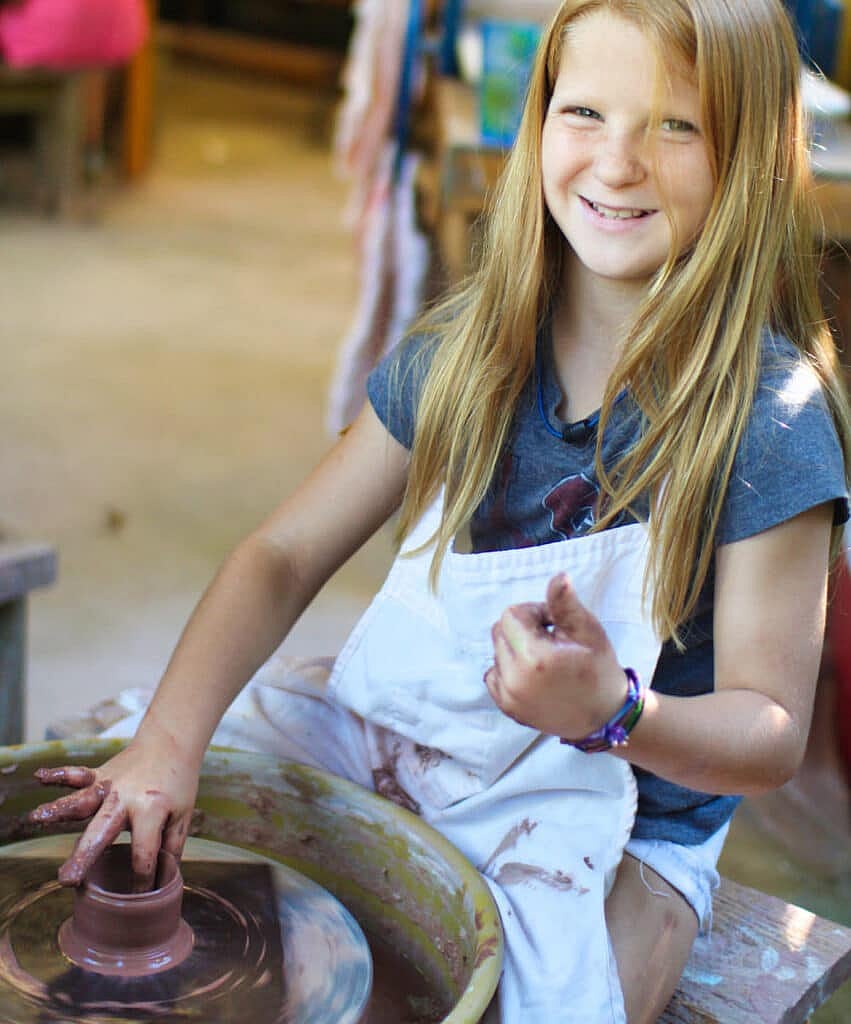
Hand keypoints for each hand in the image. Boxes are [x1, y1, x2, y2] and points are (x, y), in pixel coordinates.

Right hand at [28, 723, 199, 887]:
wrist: (172, 741)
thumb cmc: (178, 782)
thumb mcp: (183, 815)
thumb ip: (171, 847)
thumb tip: (163, 883)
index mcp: (152, 810)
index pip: (143, 852)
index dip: (143, 877)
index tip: (138, 895)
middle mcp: (126, 798)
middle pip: (103, 830)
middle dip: (85, 856)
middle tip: (68, 880)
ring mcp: (110, 785)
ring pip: (82, 800)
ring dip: (59, 810)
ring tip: (36, 819)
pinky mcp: (100, 774)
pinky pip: (78, 774)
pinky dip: (59, 775)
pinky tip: (39, 775)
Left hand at [484, 572, 626, 738]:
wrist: (604, 716)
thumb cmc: (599, 669)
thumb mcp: (588, 631)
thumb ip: (565, 604)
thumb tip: (558, 577)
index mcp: (534, 658)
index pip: (511, 615)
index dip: (534, 613)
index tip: (553, 626)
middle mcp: (514, 679)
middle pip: (500, 631)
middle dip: (522, 629)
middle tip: (551, 642)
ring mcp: (508, 697)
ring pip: (496, 652)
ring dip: (515, 649)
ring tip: (545, 661)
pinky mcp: (507, 708)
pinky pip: (493, 675)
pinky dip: (508, 670)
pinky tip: (534, 676)